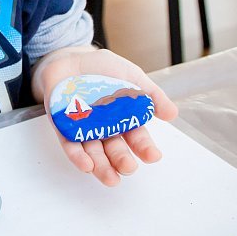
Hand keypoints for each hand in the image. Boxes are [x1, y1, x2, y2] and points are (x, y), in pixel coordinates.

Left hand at [33, 47, 177, 185]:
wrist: (69, 56)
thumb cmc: (101, 68)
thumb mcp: (132, 76)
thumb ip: (151, 94)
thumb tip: (172, 114)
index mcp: (124, 119)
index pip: (136, 138)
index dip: (144, 148)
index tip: (153, 156)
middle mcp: (105, 128)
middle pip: (115, 149)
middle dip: (122, 160)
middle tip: (128, 167)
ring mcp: (84, 128)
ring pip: (94, 152)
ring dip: (102, 166)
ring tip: (111, 178)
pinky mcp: (63, 126)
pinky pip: (70, 144)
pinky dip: (77, 156)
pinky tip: (86, 165)